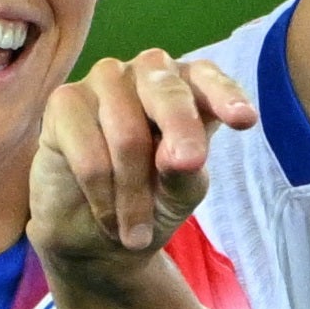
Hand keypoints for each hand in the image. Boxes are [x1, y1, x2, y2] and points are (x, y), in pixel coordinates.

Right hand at [33, 51, 258, 263]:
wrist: (95, 234)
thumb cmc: (150, 202)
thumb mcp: (181, 192)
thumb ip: (185, 171)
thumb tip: (177, 156)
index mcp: (186, 87)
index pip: (208, 79)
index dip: (225, 95)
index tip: (245, 120)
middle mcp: (146, 74)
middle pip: (167, 93)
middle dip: (182, 133)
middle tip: (189, 166)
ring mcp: (103, 81)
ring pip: (127, 134)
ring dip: (133, 193)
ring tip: (135, 232)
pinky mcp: (64, 102)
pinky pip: (89, 153)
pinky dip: (102, 195)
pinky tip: (106, 214)